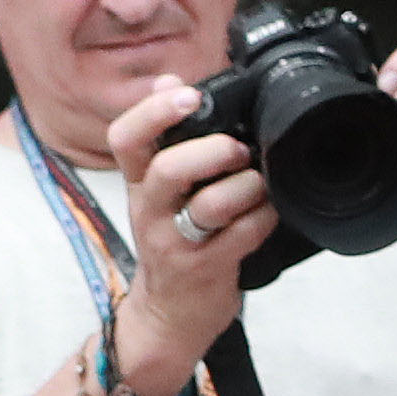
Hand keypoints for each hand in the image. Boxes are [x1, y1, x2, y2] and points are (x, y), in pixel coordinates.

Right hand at [108, 78, 275, 376]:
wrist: (169, 315)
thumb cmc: (172, 241)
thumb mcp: (156, 191)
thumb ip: (163, 139)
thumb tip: (166, 80)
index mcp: (137, 183)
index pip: (125, 138)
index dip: (153, 111)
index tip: (187, 93)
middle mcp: (149, 211)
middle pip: (167, 169)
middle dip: (209, 151)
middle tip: (239, 148)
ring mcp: (175, 244)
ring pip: (208, 206)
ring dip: (244, 187)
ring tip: (260, 182)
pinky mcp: (204, 271)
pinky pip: (240, 238)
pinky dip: (263, 218)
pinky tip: (271, 210)